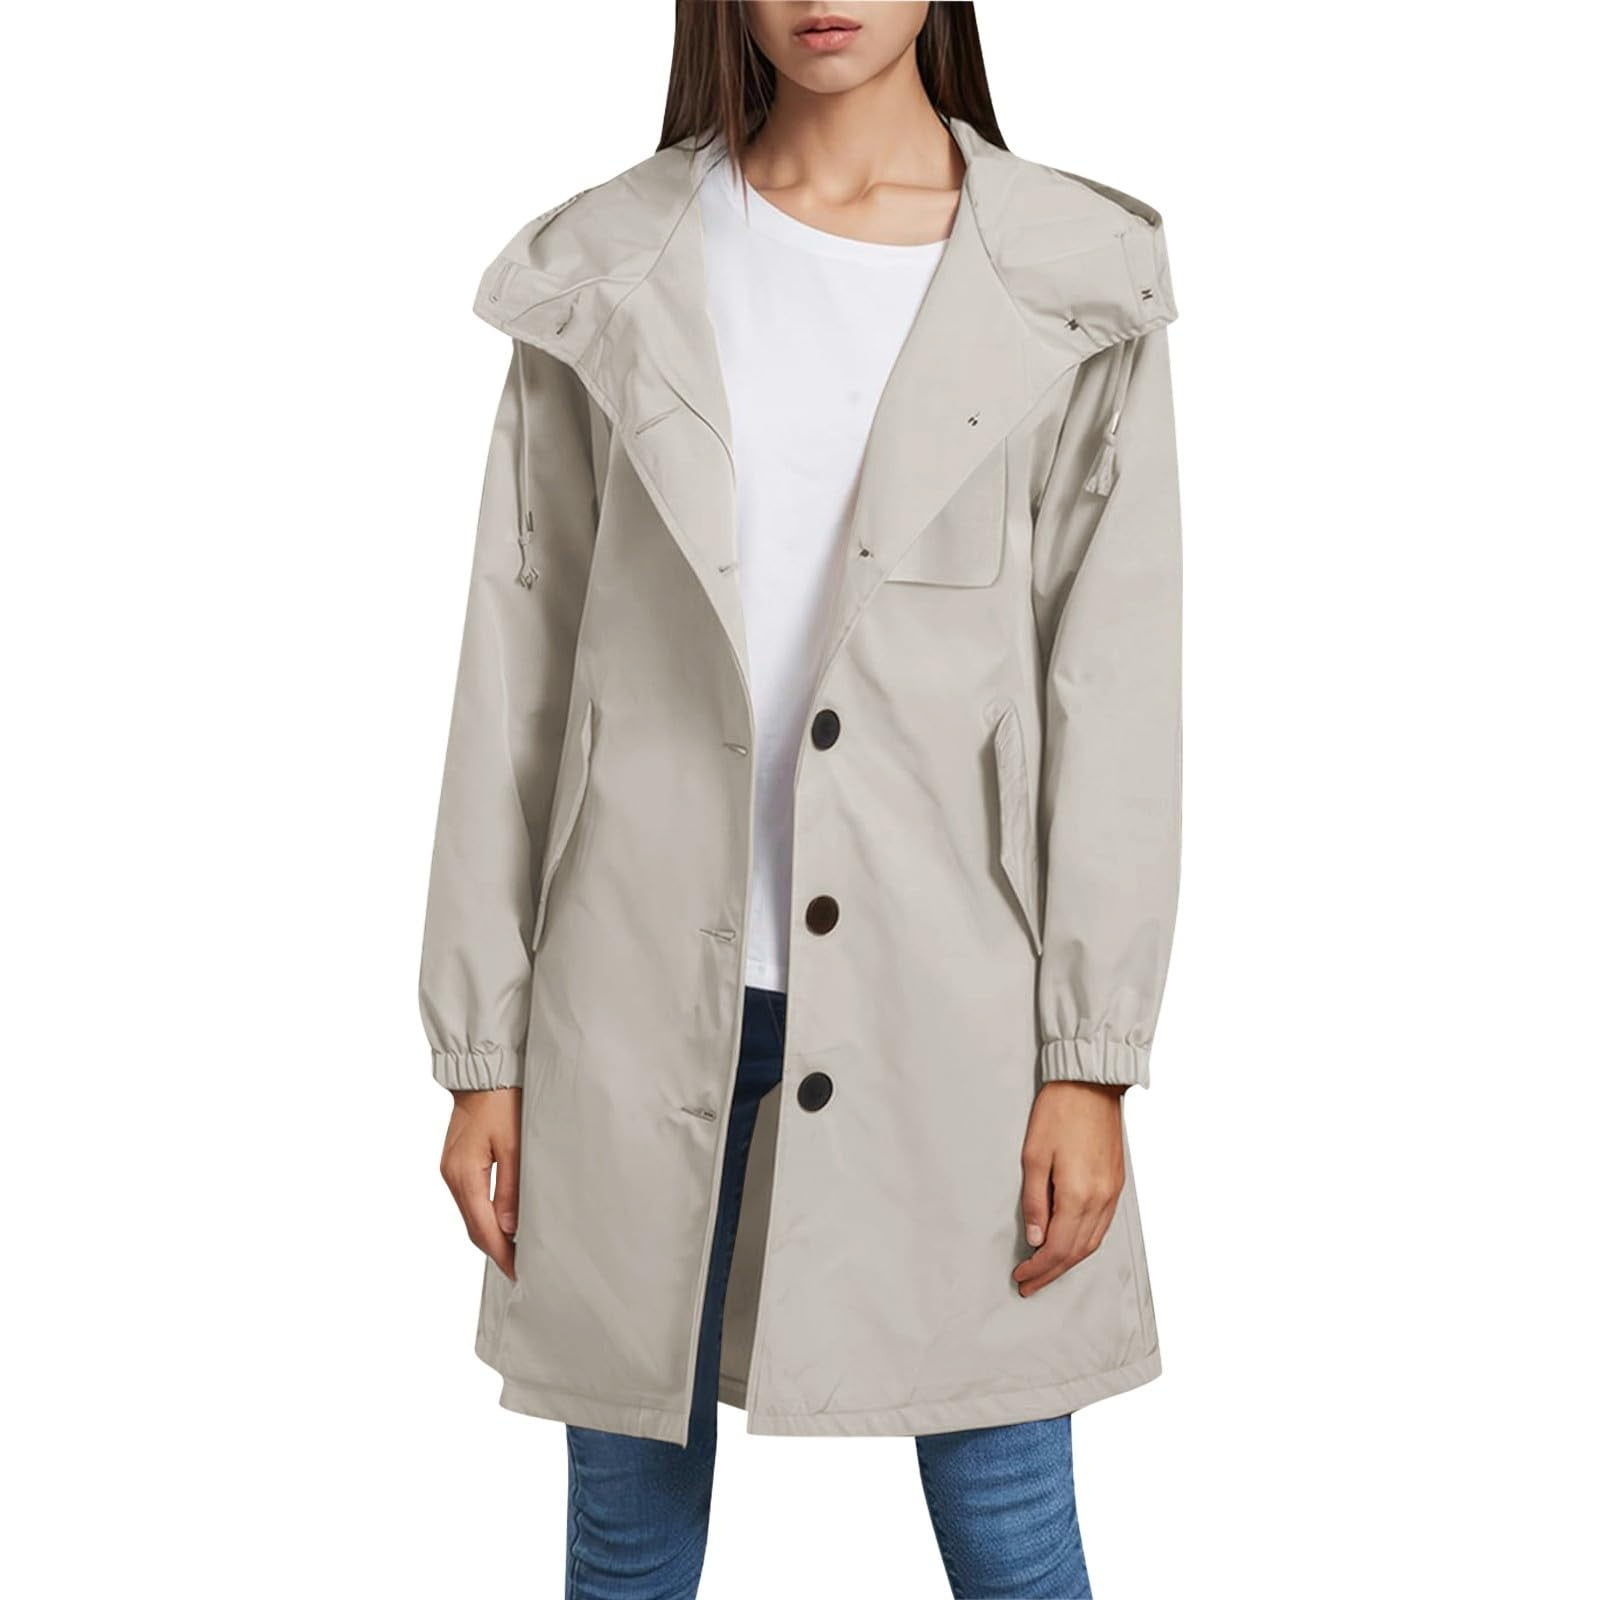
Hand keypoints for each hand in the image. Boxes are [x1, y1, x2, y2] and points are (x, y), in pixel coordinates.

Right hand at [440, 1088, 521, 1279]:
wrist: (483, 1076)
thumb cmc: (502, 1104)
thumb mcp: (515, 1145)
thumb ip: (511, 1189)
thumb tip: (510, 1228)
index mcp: (465, 1174)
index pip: (482, 1228)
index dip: (501, 1253)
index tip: (518, 1271)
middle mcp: (452, 1177)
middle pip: (472, 1227)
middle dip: (495, 1250)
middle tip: (520, 1267)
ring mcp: (451, 1171)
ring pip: (469, 1216)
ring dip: (489, 1235)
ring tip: (515, 1250)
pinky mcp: (455, 1164)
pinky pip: (468, 1201)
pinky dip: (483, 1217)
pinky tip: (501, 1222)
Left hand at [1013, 1081, 1125, 1297]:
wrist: (1091, 1085)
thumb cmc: (1058, 1113)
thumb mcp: (1033, 1156)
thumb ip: (1035, 1200)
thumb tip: (1036, 1238)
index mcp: (1078, 1194)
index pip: (1057, 1248)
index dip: (1038, 1267)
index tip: (1020, 1276)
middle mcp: (1100, 1199)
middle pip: (1076, 1252)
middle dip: (1051, 1272)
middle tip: (1029, 1284)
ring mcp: (1112, 1193)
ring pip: (1092, 1242)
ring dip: (1068, 1262)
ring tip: (1046, 1272)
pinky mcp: (1116, 1183)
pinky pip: (1102, 1226)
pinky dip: (1085, 1243)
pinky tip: (1071, 1246)